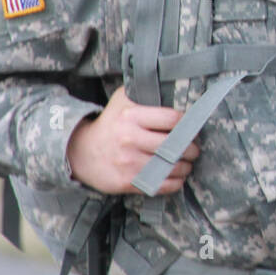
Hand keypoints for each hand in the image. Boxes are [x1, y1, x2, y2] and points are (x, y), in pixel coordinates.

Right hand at [66, 86, 198, 194]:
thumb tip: (175, 89)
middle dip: (192, 149)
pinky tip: (177, 177)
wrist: (81, 152)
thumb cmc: (111, 123)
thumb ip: (145, 93)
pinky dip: (176, 183)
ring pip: (171, 167)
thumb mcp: (122, 101)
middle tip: (194, 149)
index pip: (173, 119)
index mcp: (131, 115)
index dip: (188, 125)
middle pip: (176, 145)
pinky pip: (161, 185)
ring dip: (186, 167)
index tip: (191, 129)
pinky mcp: (126, 181)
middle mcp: (129, 138)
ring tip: (187, 163)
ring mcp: (128, 162)